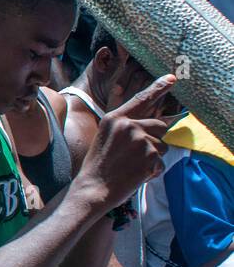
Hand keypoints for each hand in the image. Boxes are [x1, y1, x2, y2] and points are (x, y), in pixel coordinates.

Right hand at [74, 75, 175, 209]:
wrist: (93, 188)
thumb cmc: (98, 165)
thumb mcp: (105, 137)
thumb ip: (125, 127)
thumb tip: (153, 125)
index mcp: (115, 119)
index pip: (141, 100)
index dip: (158, 88)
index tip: (172, 78)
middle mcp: (129, 126)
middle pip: (160, 125)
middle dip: (156, 139)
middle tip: (138, 154)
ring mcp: (140, 141)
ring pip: (163, 146)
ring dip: (153, 157)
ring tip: (132, 166)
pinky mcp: (150, 156)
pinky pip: (161, 162)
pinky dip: (152, 171)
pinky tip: (135, 175)